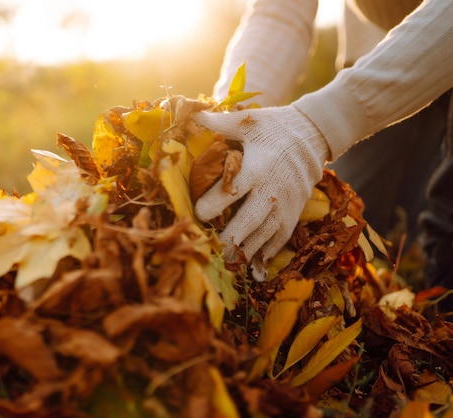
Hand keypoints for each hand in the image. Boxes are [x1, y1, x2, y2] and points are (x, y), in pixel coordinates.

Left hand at [193, 105, 329, 277]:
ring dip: (247, 248)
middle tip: (213, 250)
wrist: (314, 135)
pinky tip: (255, 263)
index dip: (214, 204)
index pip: (233, 190)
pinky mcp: (294, 211)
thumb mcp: (248, 122)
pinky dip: (269, 251)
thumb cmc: (275, 128)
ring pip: (265, 233)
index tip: (198, 214)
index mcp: (257, 167)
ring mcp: (285, 203)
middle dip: (231, 237)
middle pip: (250, 219)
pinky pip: (282, 236)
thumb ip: (219, 122)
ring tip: (229, 262)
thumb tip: (192, 114)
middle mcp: (271, 189)